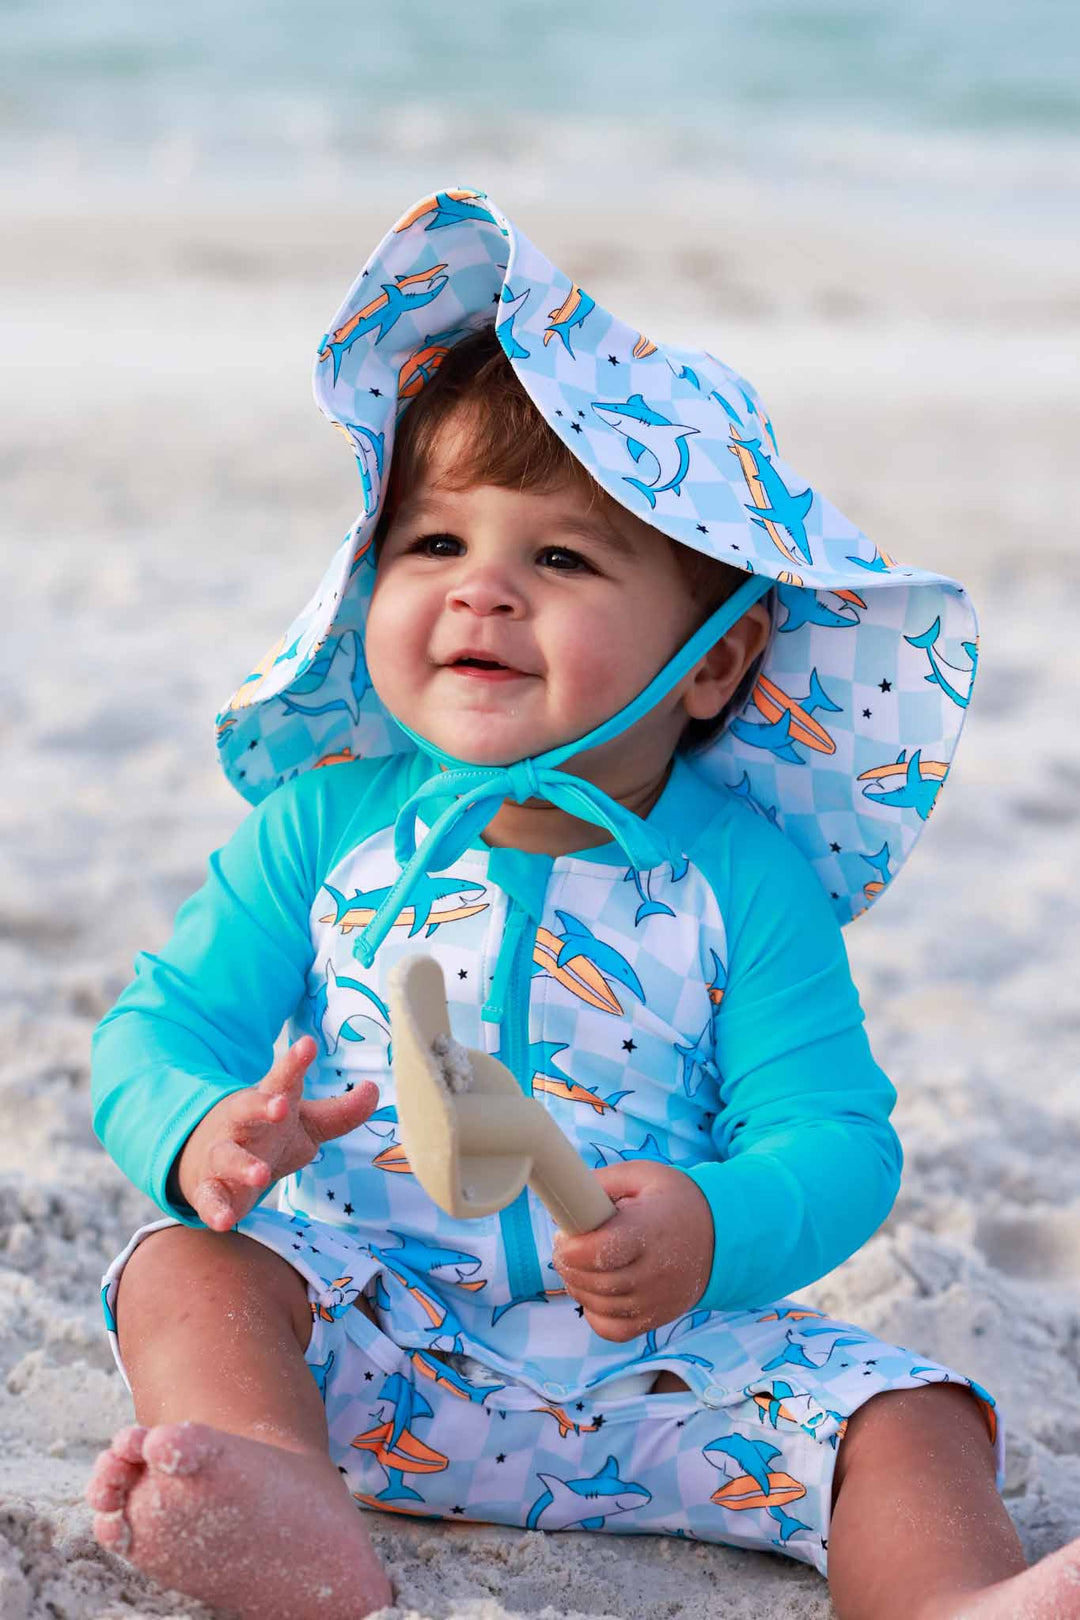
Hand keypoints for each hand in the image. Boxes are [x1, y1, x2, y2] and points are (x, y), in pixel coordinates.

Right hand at [171, 1037, 379, 1231]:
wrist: (207, 1161)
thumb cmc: (267, 1136)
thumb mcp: (305, 1123)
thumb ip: (340, 1112)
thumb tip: (374, 1089)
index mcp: (267, 1102)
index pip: (282, 1079)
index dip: (295, 1063)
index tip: (308, 1044)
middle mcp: (241, 1125)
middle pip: (247, 1108)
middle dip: (263, 1106)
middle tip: (282, 1106)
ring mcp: (222, 1155)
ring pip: (227, 1155)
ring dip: (243, 1165)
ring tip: (261, 1175)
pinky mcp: (209, 1188)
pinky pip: (208, 1198)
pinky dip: (214, 1209)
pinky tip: (223, 1221)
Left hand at [551, 1161, 713, 1341]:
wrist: (720, 1235)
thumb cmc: (673, 1201)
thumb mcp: (642, 1175)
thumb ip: (601, 1182)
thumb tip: (564, 1202)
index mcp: (649, 1231)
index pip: (601, 1252)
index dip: (572, 1247)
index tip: (565, 1234)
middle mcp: (654, 1272)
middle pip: (595, 1282)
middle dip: (568, 1265)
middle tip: (566, 1247)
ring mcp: (657, 1300)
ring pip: (599, 1306)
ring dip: (577, 1287)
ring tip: (579, 1265)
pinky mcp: (656, 1318)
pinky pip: (613, 1330)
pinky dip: (595, 1314)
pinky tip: (595, 1291)